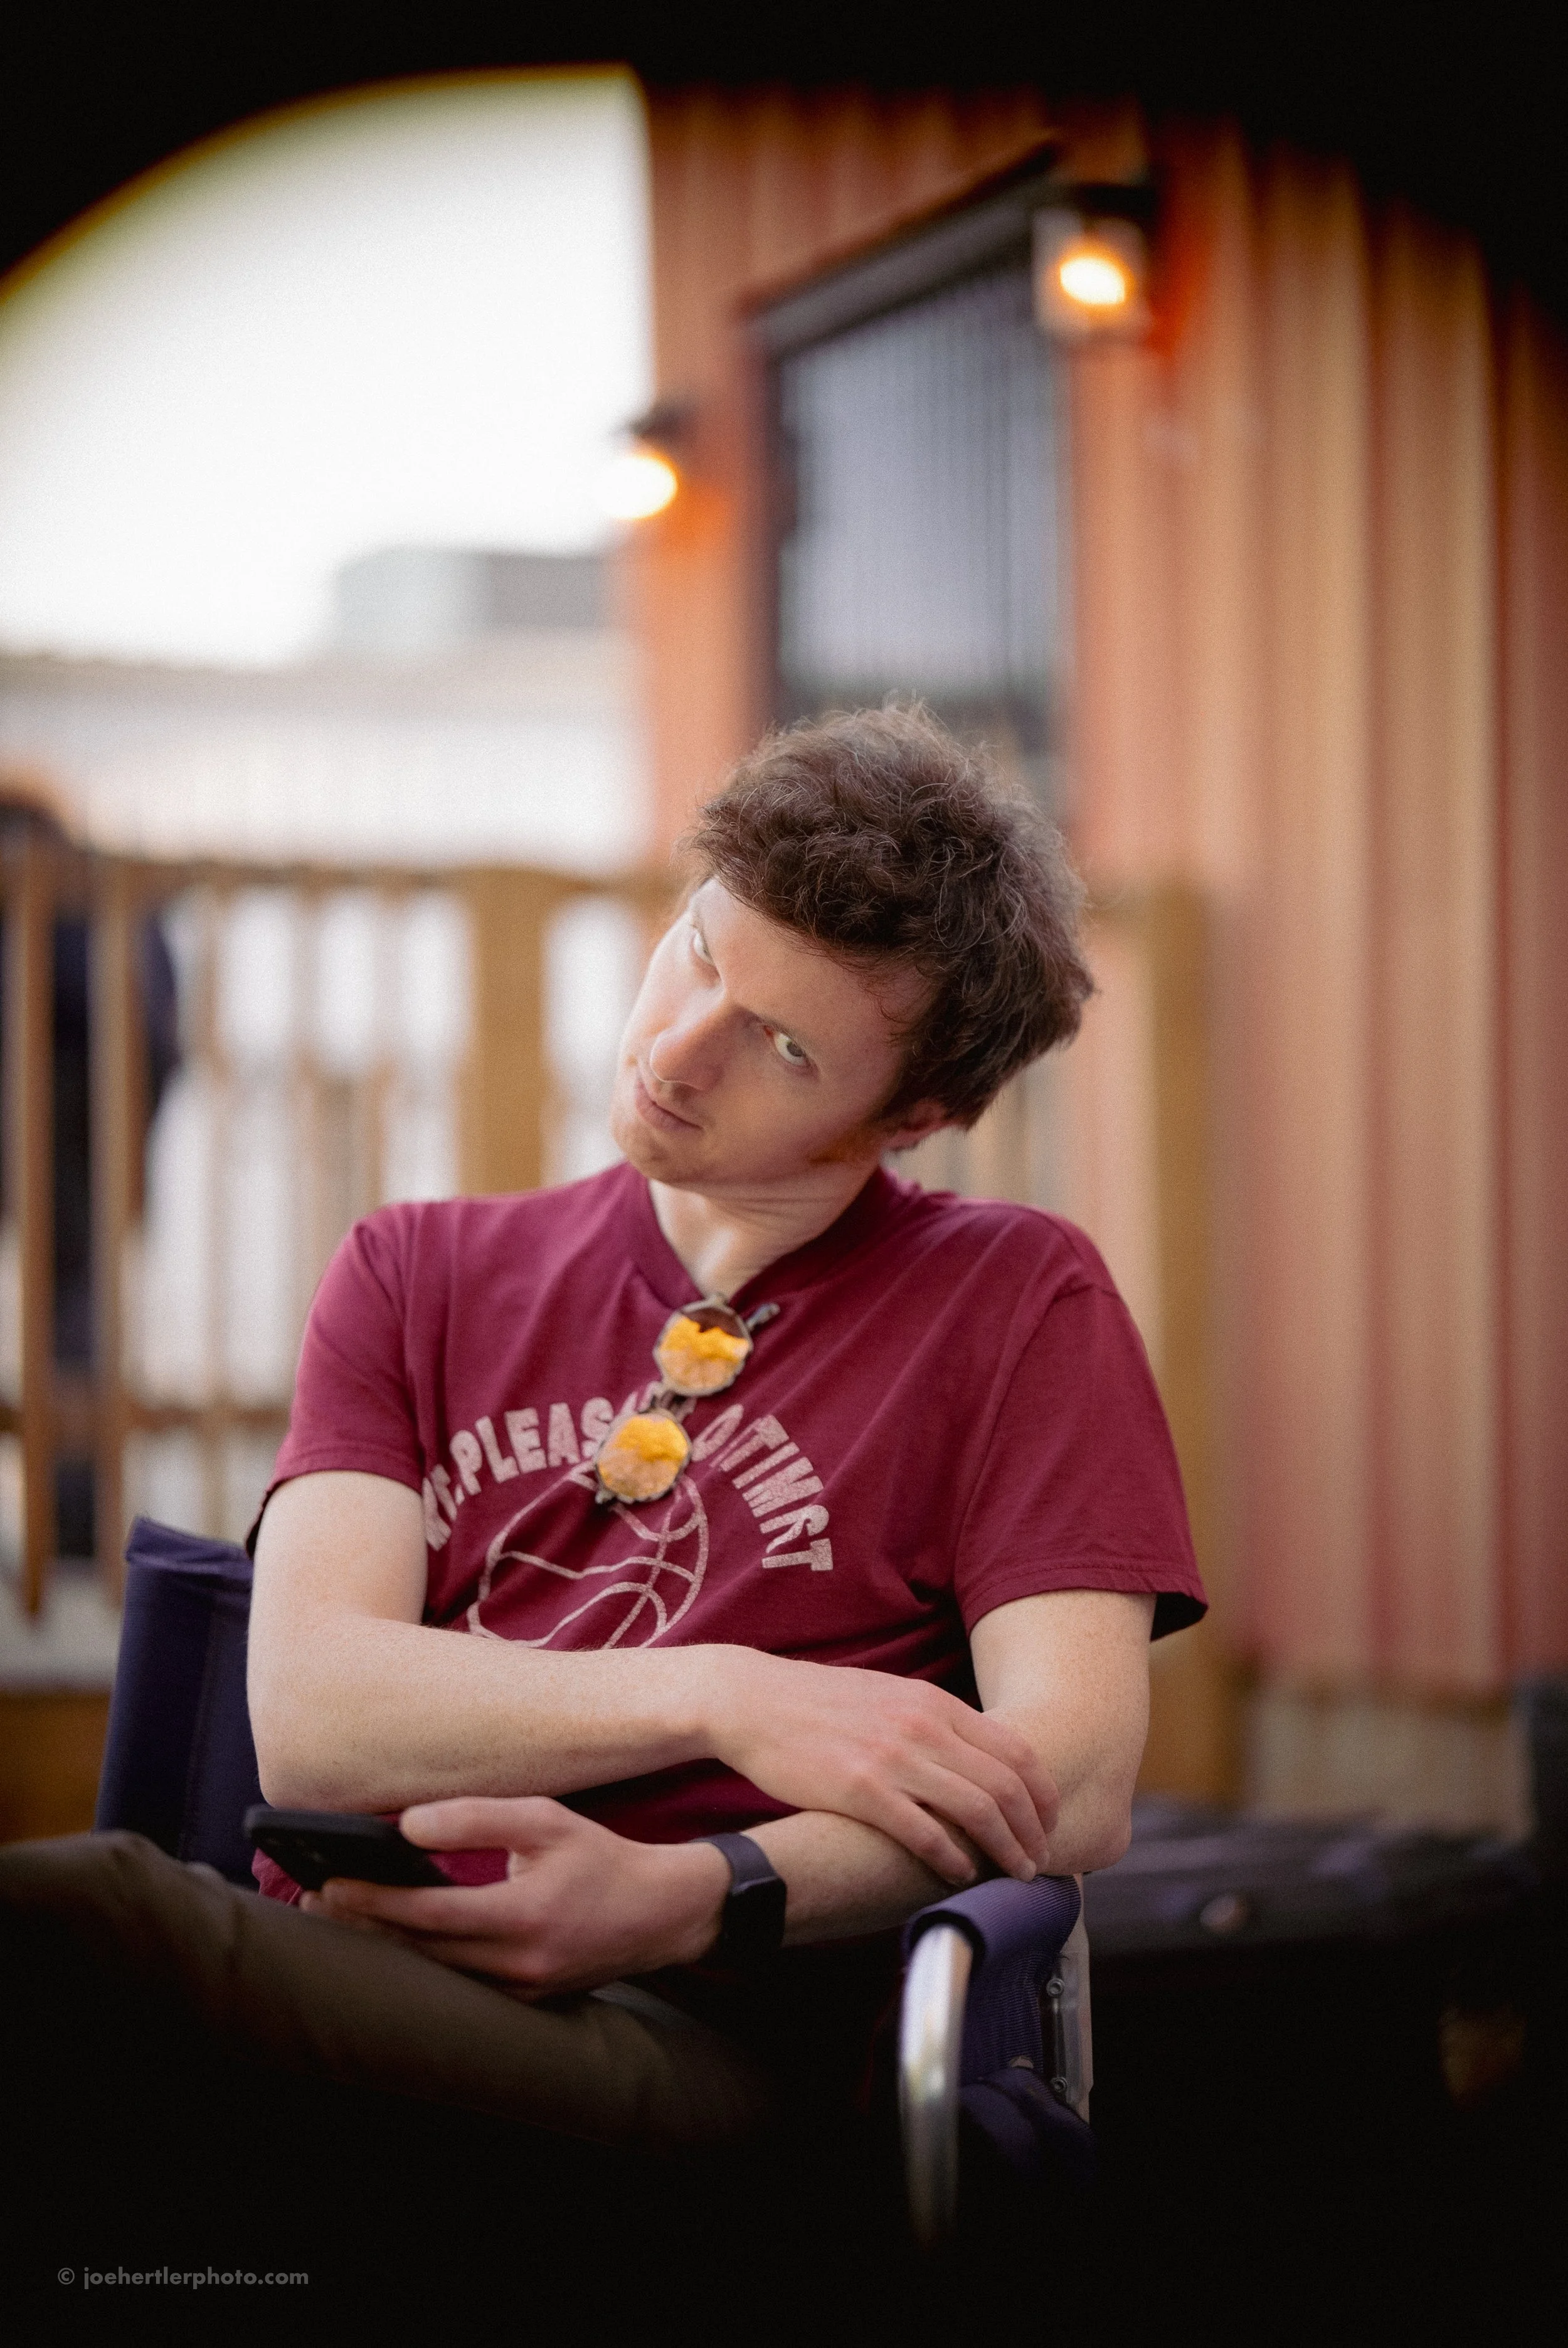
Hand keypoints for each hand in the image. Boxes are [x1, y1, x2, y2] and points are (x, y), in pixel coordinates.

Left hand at [302, 1797, 730, 1996]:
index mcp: (523, 1916)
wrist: (662, 1915)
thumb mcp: (547, 1820)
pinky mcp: (522, 2002)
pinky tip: (390, 1942)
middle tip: (312, 1903)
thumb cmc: (601, 1859)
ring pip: (432, 1976)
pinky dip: (419, 1965)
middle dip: (361, 1928)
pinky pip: (457, 1986)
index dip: (374, 1900)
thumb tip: (407, 1826)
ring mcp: (519, 1991)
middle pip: (418, 1954)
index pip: (428, 1914)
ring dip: (381, 1950)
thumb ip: (478, 1817)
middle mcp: (517, 1965)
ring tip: (336, 1920)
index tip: (329, 1884)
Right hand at [711, 1652, 1058, 1885]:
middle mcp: (923, 1726)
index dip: (1043, 1792)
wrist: (753, 1700)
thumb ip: (932, 1722)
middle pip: (1006, 1784)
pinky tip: (959, 1874)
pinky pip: (925, 1832)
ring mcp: (894, 1758)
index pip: (1016, 1749)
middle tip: (1040, 1858)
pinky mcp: (861, 1790)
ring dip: (1006, 1848)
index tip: (1049, 1820)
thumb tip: (972, 1759)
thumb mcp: (888, 1697)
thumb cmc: (818, 1704)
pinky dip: (953, 1858)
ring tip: (1015, 1873)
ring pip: (977, 1809)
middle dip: (1034, 1828)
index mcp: (933, 1703)